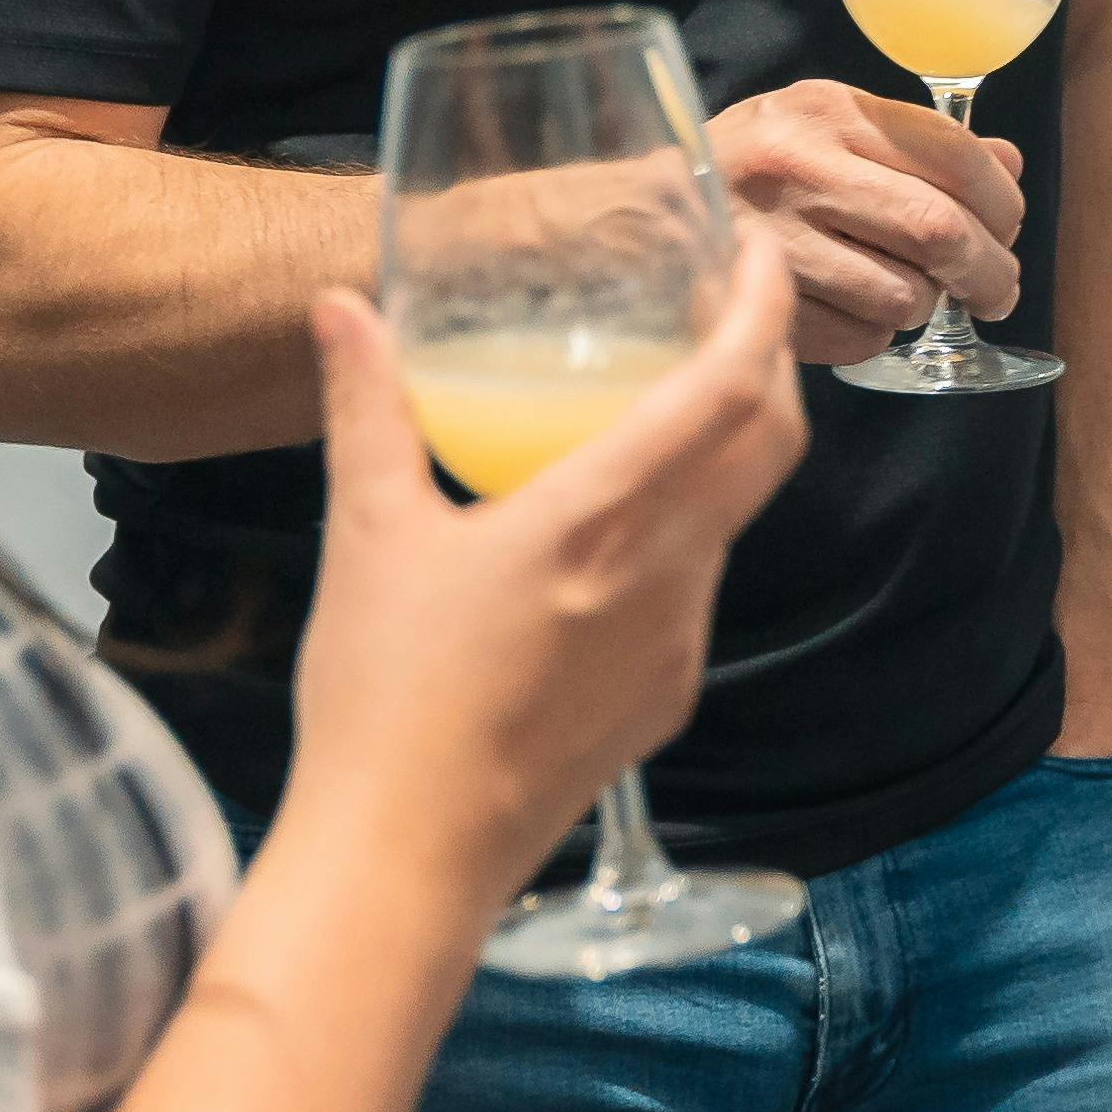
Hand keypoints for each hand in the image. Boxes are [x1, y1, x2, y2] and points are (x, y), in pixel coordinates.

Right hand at [276, 231, 809, 924]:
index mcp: (597, 519)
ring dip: (722, 449)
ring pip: (734, 515)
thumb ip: (365, 407)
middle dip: (763, 363)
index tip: (753, 251)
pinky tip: (611, 528)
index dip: (759, 307)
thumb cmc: (381, 699)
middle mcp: (664, 575)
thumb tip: (343, 307)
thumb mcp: (365, 533)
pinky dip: (683, 530)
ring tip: (656, 406)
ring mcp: (676, 641)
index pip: (729, 388)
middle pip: (768, 444)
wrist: (406, 861)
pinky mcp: (666, 695)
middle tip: (717, 312)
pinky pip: (699, 585)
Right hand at [703, 79, 1023, 363]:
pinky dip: (875, 335)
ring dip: (925, 305)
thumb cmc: (746, 168)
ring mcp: (774, 243)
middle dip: (989, 271)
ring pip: (903, 295)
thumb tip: (1007, 164)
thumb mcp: (824, 124)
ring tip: (910, 293)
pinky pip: (859, 339)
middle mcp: (799, 168)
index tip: (1010, 228)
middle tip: (998, 290)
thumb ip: (917, 141)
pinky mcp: (759, 308)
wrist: (635, 220)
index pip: (953, 155)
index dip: (1003, 202)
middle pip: (939, 230)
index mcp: (825, 110)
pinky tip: (854, 310)